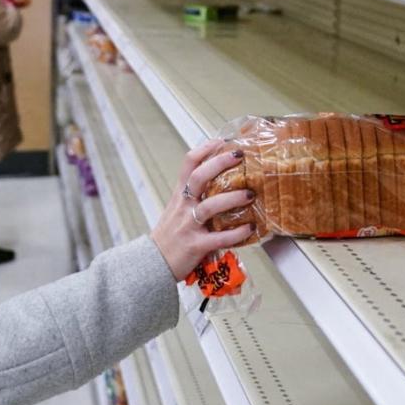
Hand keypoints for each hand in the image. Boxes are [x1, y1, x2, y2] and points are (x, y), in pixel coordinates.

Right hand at [150, 140, 253, 281]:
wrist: (153, 264)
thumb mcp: (177, 210)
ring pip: (210, 206)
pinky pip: (219, 237)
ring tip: (250, 194)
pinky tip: (249, 228)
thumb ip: (195, 197)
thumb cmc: (170, 235)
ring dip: (233, 198)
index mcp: (180, 195)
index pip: (188, 164)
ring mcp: (189, 225)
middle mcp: (183, 206)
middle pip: (199, 177)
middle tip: (239, 155)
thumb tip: (223, 184)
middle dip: (219, 163)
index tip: (221, 140)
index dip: (205, 149)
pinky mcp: (196, 246)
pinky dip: (236, 233)